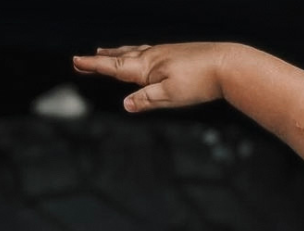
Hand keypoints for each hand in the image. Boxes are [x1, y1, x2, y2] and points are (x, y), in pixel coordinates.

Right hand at [72, 43, 230, 111]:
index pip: (114, 68)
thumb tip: (125, 105)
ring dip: (116, 53)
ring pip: (133, 52)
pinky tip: (141, 55)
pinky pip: (148, 52)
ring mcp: (163, 53)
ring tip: (104, 52)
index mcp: (146, 67)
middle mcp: (151, 56)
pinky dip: (135, 53)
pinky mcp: (175, 54)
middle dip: (101, 60)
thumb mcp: (170, 96)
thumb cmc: (199, 82)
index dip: (94, 66)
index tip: (76, 62)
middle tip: (83, 59)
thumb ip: (146, 100)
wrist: (226, 65)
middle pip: (120, 57)